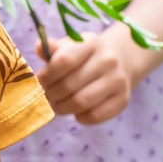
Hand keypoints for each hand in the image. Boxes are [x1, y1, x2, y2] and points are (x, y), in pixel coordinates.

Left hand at [35, 19, 161, 126]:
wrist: (121, 60)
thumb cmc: (87, 55)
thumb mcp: (71, 45)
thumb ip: (53, 48)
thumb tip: (39, 47)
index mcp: (92, 43)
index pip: (64, 61)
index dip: (47, 75)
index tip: (40, 81)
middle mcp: (108, 61)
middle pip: (70, 85)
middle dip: (51, 95)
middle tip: (46, 97)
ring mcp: (118, 81)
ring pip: (81, 102)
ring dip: (63, 108)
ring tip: (57, 105)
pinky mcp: (123, 99)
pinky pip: (95, 116)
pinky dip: (80, 117)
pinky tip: (76, 111)